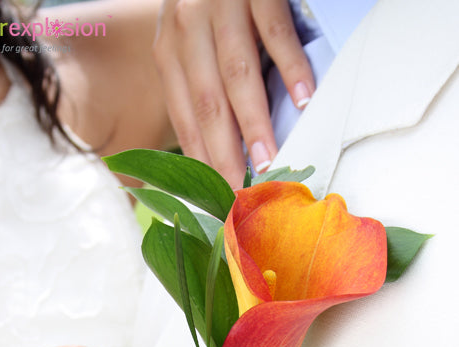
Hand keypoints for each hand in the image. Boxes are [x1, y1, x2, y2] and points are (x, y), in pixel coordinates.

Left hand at [154, 0, 314, 188]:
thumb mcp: (190, 38)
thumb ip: (198, 83)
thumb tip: (217, 145)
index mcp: (170, 51)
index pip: (184, 118)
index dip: (199, 162)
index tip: (215, 199)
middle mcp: (186, 29)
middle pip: (206, 104)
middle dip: (223, 155)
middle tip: (238, 195)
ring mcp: (218, 4)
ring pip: (235, 74)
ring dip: (253, 121)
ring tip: (268, 161)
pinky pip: (273, 30)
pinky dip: (290, 65)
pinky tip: (303, 98)